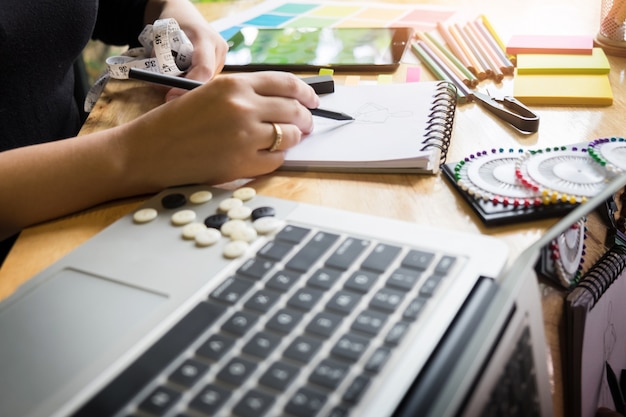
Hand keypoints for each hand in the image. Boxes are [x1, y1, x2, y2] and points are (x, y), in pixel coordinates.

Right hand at [118, 71, 319, 189]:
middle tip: (306, 124)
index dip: (306, 93)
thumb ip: (244, 95)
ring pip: (289, 136)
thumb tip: (281, 104)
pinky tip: (268, 155)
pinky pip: (277, 160)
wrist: (147, 151)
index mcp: (234, 84)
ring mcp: (244, 136)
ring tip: (288, 140)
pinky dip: (277, 158)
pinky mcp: (242, 162)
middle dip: (306, 119)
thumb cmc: (174, 122)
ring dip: (293, 139)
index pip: (286, 83)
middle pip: (293, 110)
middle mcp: (243, 106)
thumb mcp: (208, 94)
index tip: (312, 100)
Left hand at [143, 0, 228, 99]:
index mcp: (205, 38)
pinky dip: (193, 80)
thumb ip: (160, 61)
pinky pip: (207, 79)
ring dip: (189, 84)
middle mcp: (219, 48)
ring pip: (206, 82)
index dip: (188, 87)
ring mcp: (222, 56)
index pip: (203, 70)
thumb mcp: (161, 38)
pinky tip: (184, 73)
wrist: (183, 13)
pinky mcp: (221, 62)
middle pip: (205, 80)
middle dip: (185, 88)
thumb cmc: (171, 22)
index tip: (171, 96)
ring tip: (174, 76)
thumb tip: (162, 87)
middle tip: (168, 92)